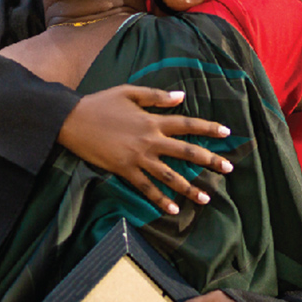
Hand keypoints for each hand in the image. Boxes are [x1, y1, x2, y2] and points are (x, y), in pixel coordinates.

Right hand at [57, 85, 232, 214]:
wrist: (73, 121)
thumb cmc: (100, 103)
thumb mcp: (129, 92)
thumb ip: (156, 96)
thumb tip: (182, 96)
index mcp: (152, 120)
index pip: (187, 124)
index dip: (208, 128)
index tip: (227, 133)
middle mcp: (150, 140)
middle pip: (186, 152)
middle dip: (210, 160)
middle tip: (229, 169)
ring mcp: (138, 158)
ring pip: (170, 175)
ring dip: (189, 187)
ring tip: (206, 198)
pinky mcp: (124, 170)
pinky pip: (146, 188)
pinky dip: (160, 200)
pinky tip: (173, 210)